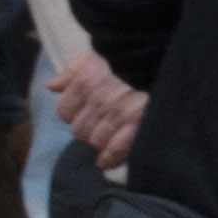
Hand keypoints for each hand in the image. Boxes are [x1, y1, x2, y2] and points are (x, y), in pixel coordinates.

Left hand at [52, 52, 139, 169]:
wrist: (164, 59)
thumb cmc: (130, 58)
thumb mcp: (98, 55)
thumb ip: (73, 70)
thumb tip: (53, 86)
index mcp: (85, 82)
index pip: (64, 112)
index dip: (73, 113)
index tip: (85, 111)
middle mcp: (99, 100)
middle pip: (79, 131)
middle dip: (89, 129)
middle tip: (102, 124)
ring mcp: (119, 114)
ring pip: (96, 141)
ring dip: (102, 140)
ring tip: (113, 134)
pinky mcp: (138, 125)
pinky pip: (116, 149)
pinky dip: (110, 158)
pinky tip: (105, 162)